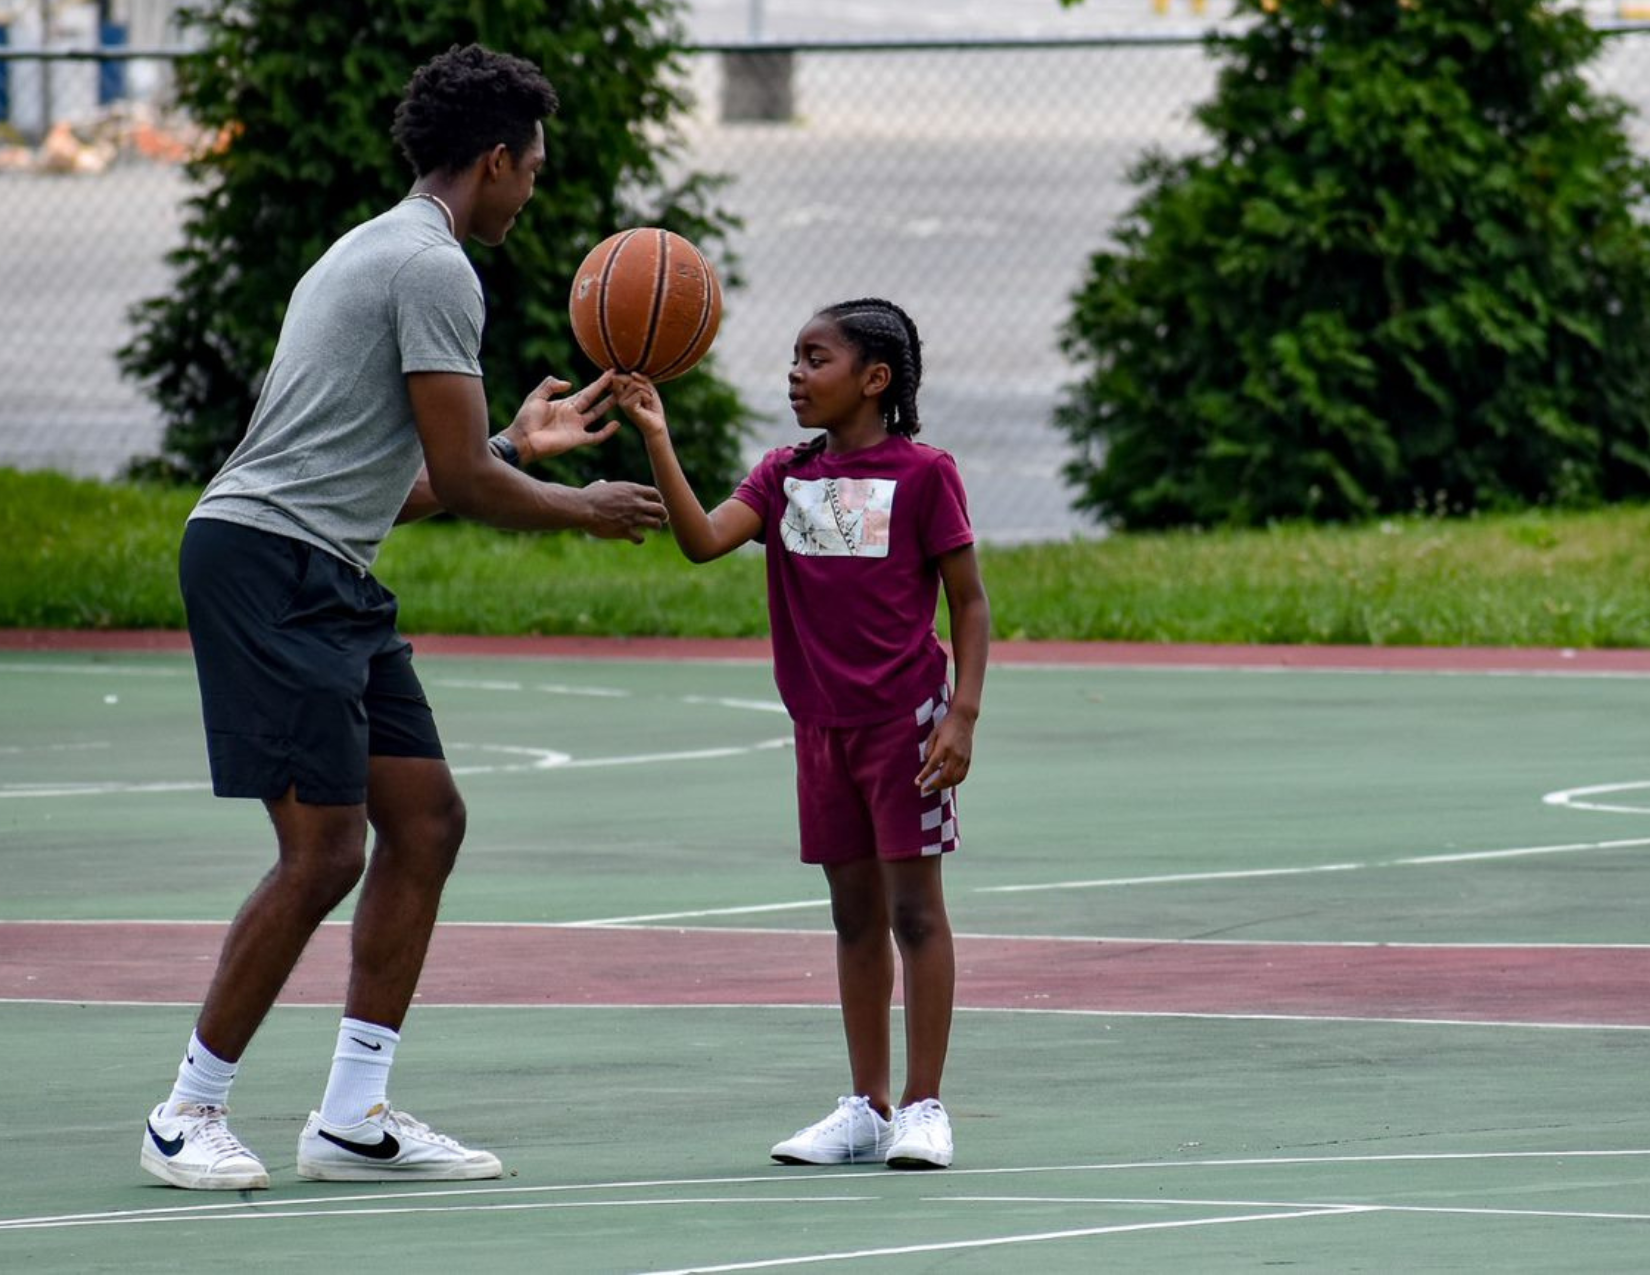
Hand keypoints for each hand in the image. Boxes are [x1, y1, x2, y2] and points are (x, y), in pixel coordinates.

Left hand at [505, 371, 619, 462]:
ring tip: (621, 397)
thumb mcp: (536, 396)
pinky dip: (606, 432)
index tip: (610, 372)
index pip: (586, 391)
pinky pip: (596, 436)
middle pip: (594, 400)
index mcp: (565, 404)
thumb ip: (550, 385)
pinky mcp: (577, 440)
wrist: (523, 440)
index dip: (598, 383)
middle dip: (607, 391)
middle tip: (621, 381)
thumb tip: (570, 384)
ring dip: (608, 406)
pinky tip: (616, 424)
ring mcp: (576, 427)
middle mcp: (573, 415)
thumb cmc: (526, 419)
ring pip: (597, 414)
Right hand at [581, 479, 668, 543]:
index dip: (658, 499)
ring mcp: (633, 518)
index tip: (655, 504)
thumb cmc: (588, 496)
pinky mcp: (625, 531)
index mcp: (632, 490)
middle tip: (661, 519)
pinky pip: (640, 538)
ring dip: (655, 526)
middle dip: (663, 515)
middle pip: (661, 509)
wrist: (583, 508)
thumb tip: (602, 484)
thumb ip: (606, 486)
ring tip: (651, 528)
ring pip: (656, 524)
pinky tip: (634, 538)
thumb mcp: (600, 486)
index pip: (655, 493)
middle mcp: (636, 503)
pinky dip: (639, 539)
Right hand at [612, 373, 667, 438]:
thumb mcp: (649, 389)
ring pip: (635, 385)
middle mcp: (620, 397)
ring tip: (648, 401)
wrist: (657, 425)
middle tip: (649, 394)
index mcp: (622, 393)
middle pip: (628, 378)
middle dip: (643, 384)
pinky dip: (648, 397)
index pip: (620, 376)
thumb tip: (632, 373)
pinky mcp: (628, 407)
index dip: (629, 375)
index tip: (639, 380)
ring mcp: (622, 402)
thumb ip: (642, 379)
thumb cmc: (653, 408)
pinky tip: (648, 405)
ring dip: (647, 391)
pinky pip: (639, 392)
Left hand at [916, 713, 974, 793]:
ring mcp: (963, 758)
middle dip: (933, 785)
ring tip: (934, 787)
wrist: (963, 719)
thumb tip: (927, 765)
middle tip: (924, 789)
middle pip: (944, 776)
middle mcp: (955, 755)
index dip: (924, 776)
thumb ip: (928, 750)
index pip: (932, 766)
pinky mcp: (968, 760)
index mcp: (944, 747)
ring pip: (954, 779)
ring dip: (943, 786)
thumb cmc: (945, 726)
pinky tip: (946, 783)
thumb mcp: (933, 735)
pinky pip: (961, 776)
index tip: (917, 783)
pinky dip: (953, 782)